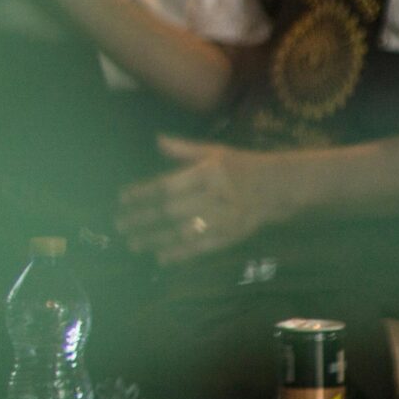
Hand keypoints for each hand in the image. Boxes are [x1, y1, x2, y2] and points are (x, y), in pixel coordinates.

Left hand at [117, 136, 288, 263]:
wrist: (279, 187)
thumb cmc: (241, 166)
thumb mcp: (215, 151)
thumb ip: (183, 149)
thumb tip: (156, 140)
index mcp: (209, 173)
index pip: (169, 186)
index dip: (144, 193)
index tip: (122, 199)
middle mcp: (216, 197)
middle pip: (172, 212)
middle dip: (143, 219)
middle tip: (119, 225)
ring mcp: (225, 219)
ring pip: (184, 233)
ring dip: (156, 239)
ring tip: (132, 243)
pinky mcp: (232, 237)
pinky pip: (202, 248)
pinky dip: (181, 254)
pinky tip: (160, 258)